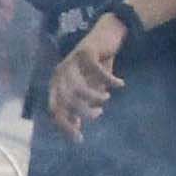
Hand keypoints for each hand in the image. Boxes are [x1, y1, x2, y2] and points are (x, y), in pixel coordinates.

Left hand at [48, 13, 129, 138]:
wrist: (107, 36)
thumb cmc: (95, 66)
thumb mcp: (87, 87)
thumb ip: (79, 104)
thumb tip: (75, 125)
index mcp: (56, 83)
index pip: (55, 109)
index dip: (65, 124)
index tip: (79, 138)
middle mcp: (59, 73)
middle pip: (66, 100)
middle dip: (83, 112)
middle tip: (99, 114)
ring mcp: (71, 61)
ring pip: (79, 88)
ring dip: (95, 97)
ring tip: (107, 98)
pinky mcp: (86, 51)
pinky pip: (98, 71)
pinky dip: (110, 80)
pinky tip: (120, 84)